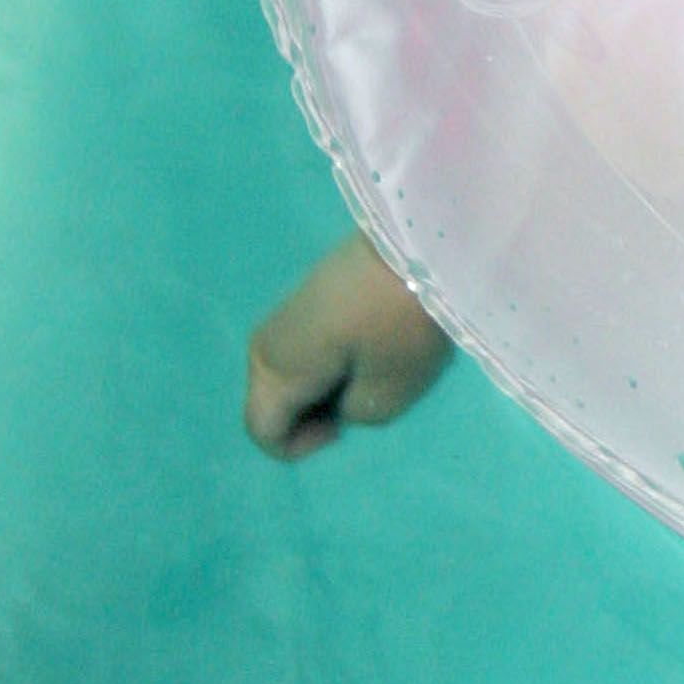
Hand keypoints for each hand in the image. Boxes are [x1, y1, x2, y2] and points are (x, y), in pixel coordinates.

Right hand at [244, 231, 454, 459]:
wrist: (419, 237)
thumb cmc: (401, 321)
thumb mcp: (388, 392)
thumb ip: (355, 415)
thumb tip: (342, 400)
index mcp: (274, 369)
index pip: (263, 431)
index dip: (300, 446)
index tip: (345, 427)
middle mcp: (265, 341)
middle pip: (273, 403)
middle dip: (311, 415)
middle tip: (363, 396)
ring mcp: (284, 314)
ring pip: (289, 376)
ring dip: (324, 386)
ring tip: (372, 368)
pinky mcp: (308, 295)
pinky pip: (304, 350)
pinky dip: (329, 361)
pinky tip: (369, 341)